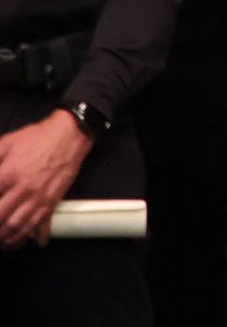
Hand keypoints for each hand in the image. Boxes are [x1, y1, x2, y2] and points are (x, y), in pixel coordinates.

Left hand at [0, 110, 92, 247]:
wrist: (70, 134)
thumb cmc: (36, 138)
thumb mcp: (6, 143)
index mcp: (7, 174)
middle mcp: (22, 189)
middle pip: (1, 219)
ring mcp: (39, 197)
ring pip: (19, 226)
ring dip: (8, 238)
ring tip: (3, 243)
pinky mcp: (53, 199)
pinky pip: (42, 222)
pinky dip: (36, 235)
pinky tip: (31, 241)